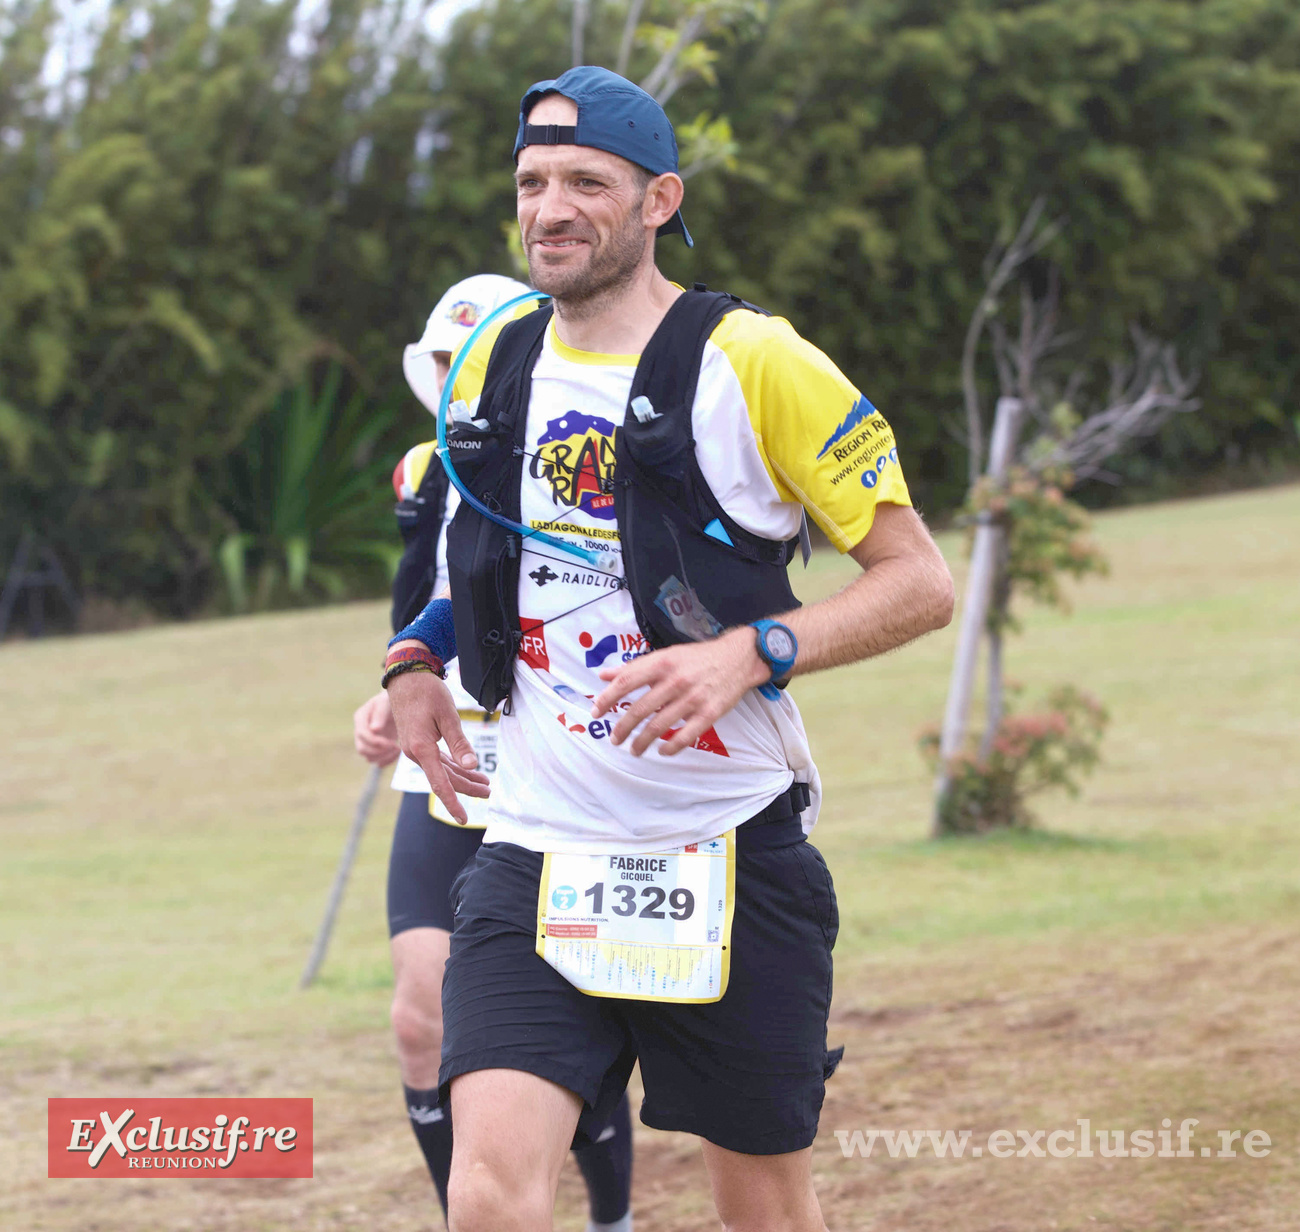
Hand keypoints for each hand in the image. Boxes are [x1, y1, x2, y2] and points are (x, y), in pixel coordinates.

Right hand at [353, 691, 399, 764]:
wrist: (398, 702)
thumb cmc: (392, 700)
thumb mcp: (387, 702)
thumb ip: (380, 714)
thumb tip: (374, 730)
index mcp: (361, 717)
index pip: (361, 735)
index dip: (375, 742)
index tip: (391, 742)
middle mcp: (361, 730)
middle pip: (362, 749)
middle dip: (379, 751)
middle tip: (396, 747)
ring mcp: (367, 741)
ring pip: (369, 758)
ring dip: (384, 757)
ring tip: (398, 748)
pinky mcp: (375, 748)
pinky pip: (377, 762)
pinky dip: (387, 761)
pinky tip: (397, 752)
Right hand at [386, 662, 489, 823]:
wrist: (406, 676)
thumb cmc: (427, 692)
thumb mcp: (447, 715)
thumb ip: (459, 742)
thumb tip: (471, 766)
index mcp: (422, 749)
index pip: (440, 784)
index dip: (453, 803)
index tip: (464, 819)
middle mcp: (416, 752)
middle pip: (445, 779)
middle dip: (467, 788)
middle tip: (489, 792)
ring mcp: (415, 748)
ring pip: (442, 770)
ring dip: (463, 778)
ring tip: (484, 784)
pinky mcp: (418, 742)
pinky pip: (437, 761)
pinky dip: (453, 767)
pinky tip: (466, 770)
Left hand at [590, 628, 768, 755]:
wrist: (738, 658)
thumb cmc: (697, 657)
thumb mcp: (666, 655)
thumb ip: (634, 667)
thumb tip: (603, 675)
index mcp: (662, 663)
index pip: (626, 682)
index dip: (608, 699)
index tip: (596, 713)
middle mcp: (675, 680)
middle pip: (640, 709)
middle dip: (623, 728)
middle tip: (614, 739)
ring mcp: (693, 698)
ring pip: (660, 726)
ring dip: (643, 741)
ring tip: (634, 750)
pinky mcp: (710, 713)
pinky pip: (686, 735)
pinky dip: (672, 747)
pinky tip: (662, 751)